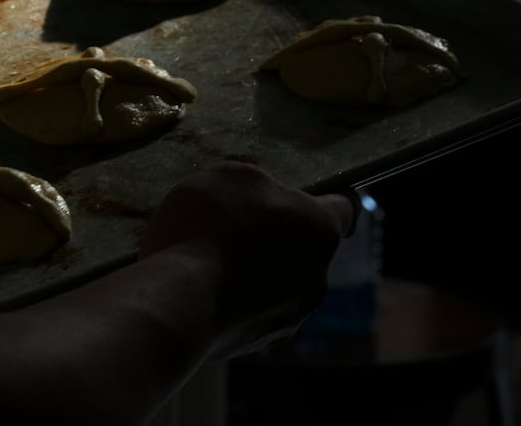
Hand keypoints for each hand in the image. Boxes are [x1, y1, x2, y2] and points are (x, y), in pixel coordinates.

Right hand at [139, 162, 352, 358]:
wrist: (177, 303)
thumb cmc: (208, 227)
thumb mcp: (232, 176)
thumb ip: (261, 185)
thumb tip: (265, 202)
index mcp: (321, 230)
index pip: (344, 207)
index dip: (324, 194)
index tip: (301, 191)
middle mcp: (317, 279)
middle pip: (304, 247)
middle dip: (276, 235)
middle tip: (233, 223)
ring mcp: (289, 318)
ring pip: (277, 284)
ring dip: (253, 270)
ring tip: (207, 259)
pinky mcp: (257, 345)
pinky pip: (250, 312)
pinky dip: (232, 300)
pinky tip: (199, 289)